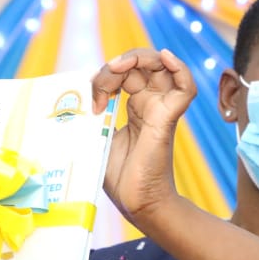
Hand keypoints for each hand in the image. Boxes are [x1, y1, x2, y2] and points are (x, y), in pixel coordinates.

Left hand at [92, 48, 195, 224]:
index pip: (125, 73)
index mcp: (135, 107)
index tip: (92, 100)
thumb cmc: (120, 177)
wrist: (136, 202)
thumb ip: (93, 116)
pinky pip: (185, 88)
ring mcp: (160, 109)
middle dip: (119, 63)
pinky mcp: (167, 119)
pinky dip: (179, 68)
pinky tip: (165, 57)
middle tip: (102, 80)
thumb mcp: (98, 137)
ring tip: (121, 66)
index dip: (105, 76)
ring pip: (162, 66)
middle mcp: (150, 104)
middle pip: (142, 64)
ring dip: (140, 58)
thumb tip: (73, 100)